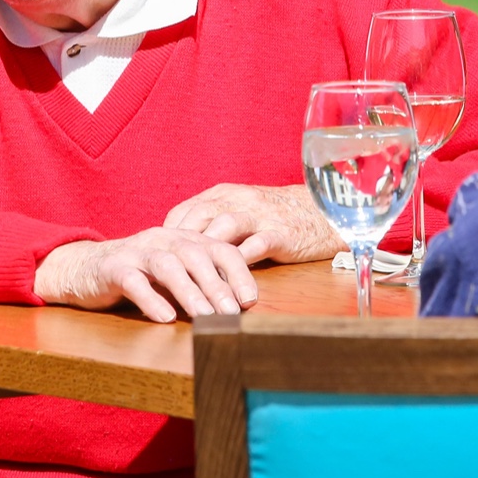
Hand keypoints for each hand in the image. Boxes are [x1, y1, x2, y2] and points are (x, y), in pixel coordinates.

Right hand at [34, 228, 257, 323]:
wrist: (83, 267)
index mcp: (183, 239)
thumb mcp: (174, 275)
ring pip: (167, 266)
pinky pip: (133, 281)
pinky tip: (164, 317)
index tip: (250, 301)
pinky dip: (150, 299)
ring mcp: (136, 252)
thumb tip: (238, 307)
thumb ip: (201, 284)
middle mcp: (163, 240)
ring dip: (188, 292)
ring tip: (204, 317)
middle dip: (217, 285)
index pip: (219, 249)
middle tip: (232, 313)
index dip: (238, 273)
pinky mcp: (112, 268)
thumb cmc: (138, 275)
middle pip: (195, 256)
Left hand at [164, 184, 341, 265]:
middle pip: (200, 218)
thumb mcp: (240, 209)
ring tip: (191, 280)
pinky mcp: (281, 234)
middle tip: (165, 271)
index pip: (185, 211)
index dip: (168, 235)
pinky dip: (240, 264)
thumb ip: (213, 223)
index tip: (156, 257)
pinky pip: (257, 246)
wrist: (322, 211)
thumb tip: (179, 247)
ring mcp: (260, 216)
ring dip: (206, 255)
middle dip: (180, 244)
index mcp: (224, 194)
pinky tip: (225, 283)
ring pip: (225, 229)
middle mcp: (238, 201)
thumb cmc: (274, 215)